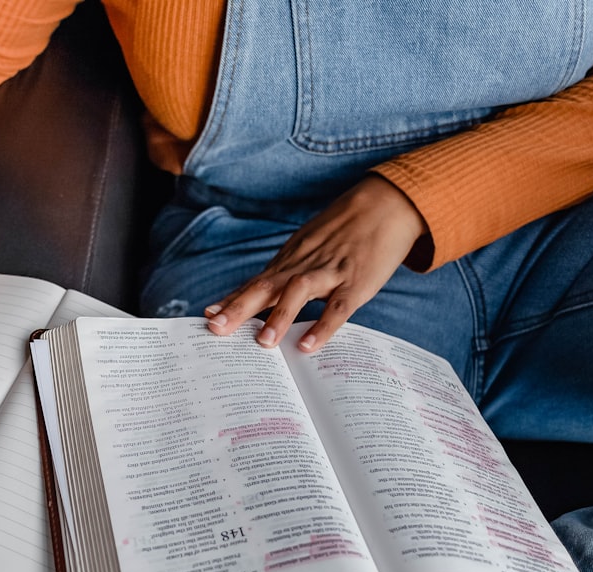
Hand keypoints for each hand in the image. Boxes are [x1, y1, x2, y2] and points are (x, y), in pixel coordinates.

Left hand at [204, 175, 427, 351]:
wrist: (385, 204)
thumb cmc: (343, 231)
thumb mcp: (309, 247)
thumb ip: (287, 273)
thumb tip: (261, 297)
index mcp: (291, 260)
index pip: (256, 282)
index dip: (232, 298)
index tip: (208, 315)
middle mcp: (303, 264)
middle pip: (266, 286)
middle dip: (239, 308)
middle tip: (215, 329)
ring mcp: (330, 272)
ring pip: (298, 292)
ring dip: (279, 316)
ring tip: (263, 343)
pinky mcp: (357, 282)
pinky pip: (338, 307)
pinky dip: (323, 326)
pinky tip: (308, 345)